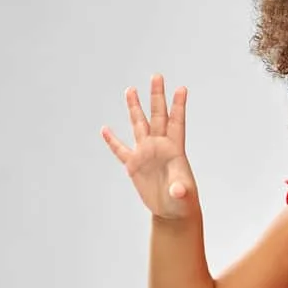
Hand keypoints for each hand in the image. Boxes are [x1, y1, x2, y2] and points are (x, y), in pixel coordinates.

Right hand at [101, 73, 198, 220]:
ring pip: (138, 125)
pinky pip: (120, 150)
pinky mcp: (134, 166)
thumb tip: (177, 190)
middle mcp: (159, 146)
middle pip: (157, 116)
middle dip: (156, 96)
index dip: (178, 106)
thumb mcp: (183, 195)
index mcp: (174, 149)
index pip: (177, 122)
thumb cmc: (183, 202)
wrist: (172, 211)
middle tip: (157, 75)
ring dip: (134, 108)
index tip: (182, 88)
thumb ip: (180, 190)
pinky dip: (112, 140)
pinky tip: (105, 129)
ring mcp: (145, 154)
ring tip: (130, 89)